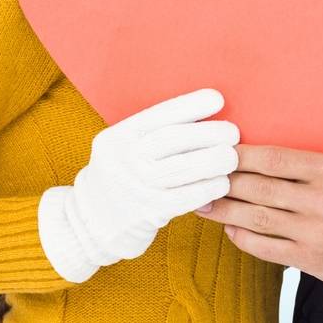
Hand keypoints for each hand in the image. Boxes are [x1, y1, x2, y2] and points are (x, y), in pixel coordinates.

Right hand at [37, 87, 239, 281]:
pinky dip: (208, 188)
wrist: (90, 223)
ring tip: (232, 157)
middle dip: (209, 133)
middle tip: (232, 132)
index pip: (158, 114)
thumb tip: (202, 118)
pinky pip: (185, 197)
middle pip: (173, 139)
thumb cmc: (120, 178)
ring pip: (182, 168)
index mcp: (118, 136)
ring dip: (214, 160)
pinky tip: (221, 183)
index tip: (217, 99)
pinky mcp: (147, 213)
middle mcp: (124, 158)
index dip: (190, 105)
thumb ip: (150, 135)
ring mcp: (135, 187)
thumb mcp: (121, 148)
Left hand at [195, 145, 322, 286]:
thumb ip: (300, 165)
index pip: (272, 158)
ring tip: (203, 204)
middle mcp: (320, 199)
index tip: (216, 152)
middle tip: (198, 178)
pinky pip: (267, 248)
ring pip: (258, 217)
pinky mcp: (311, 259)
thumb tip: (250, 158)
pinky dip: (244, 239)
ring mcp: (315, 231)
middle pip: (259, 188)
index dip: (239, 155)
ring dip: (225, 211)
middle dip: (223, 183)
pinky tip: (230, 230)